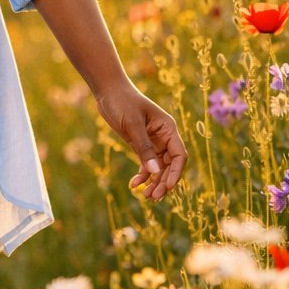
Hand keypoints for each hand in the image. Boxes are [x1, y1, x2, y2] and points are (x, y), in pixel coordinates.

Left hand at [95, 81, 186, 201]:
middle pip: (170, 165)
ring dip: (154, 182)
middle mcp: (164, 136)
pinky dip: (142, 175)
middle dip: (164, 182)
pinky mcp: (141, 144)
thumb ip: (144, 148)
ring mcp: (153, 141)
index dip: (176, 173)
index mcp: (168, 129)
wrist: (108, 90)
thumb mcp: (132, 125)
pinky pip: (146, 163)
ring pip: (159, 167)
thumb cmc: (122, 102)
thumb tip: (155, 173)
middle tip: (153, 197)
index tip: (167, 188)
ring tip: (146, 196)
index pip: (179, 155)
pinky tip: (134, 184)